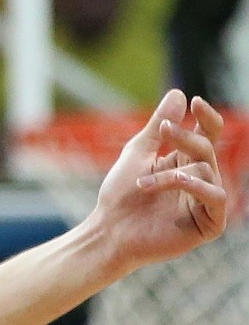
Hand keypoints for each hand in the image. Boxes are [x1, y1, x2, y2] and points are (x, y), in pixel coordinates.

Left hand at [87, 89, 228, 270]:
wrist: (109, 231)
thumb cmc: (119, 195)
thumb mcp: (137, 153)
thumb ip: (158, 126)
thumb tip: (179, 93)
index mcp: (185, 163)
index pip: (207, 135)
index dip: (207, 118)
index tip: (195, 102)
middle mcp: (199, 180)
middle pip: (206, 148)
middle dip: (185, 137)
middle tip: (163, 129)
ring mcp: (205, 202)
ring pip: (207, 171)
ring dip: (173, 172)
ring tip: (143, 182)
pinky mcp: (209, 224)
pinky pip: (216, 198)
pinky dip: (198, 186)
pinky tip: (177, 180)